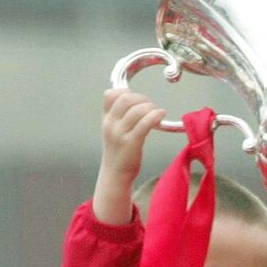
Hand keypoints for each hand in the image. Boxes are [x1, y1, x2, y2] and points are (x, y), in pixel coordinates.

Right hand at [92, 89, 164, 224]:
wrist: (115, 175)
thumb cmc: (118, 153)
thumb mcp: (112, 131)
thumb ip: (117, 115)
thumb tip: (130, 97)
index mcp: (106, 120)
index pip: (110, 95)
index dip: (125, 91)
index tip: (136, 97)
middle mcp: (111, 125)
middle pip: (125, 99)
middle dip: (141, 98)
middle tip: (150, 105)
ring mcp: (120, 134)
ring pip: (136, 110)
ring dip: (150, 107)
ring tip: (156, 112)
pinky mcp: (132, 143)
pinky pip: (144, 123)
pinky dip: (155, 115)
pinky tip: (161, 114)